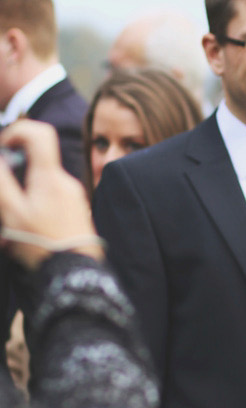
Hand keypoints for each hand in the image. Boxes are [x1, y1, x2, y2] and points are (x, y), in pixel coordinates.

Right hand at [0, 120, 102, 268]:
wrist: (75, 275)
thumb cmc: (42, 245)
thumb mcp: (12, 213)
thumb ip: (2, 182)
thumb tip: (0, 158)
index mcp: (50, 176)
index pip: (38, 133)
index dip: (16, 132)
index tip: (2, 149)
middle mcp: (66, 182)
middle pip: (36, 161)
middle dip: (13, 173)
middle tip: (3, 200)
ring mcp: (74, 197)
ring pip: (41, 183)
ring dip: (21, 195)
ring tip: (10, 223)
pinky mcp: (76, 211)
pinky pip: (50, 198)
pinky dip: (33, 206)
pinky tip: (23, 230)